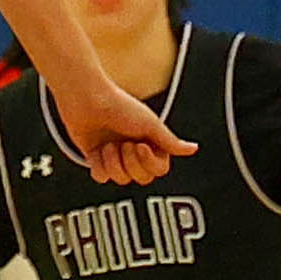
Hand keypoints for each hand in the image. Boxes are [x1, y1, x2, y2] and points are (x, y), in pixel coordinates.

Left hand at [44, 58, 188, 186]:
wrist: (86, 100)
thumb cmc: (119, 106)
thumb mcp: (150, 124)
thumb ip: (170, 142)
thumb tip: (194, 149)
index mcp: (150, 143)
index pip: (159, 170)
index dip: (149, 162)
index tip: (139, 144)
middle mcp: (134, 151)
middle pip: (141, 178)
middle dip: (130, 163)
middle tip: (123, 143)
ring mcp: (115, 156)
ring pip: (120, 179)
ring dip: (113, 162)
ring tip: (108, 144)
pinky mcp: (96, 158)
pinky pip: (101, 177)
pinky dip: (99, 165)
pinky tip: (96, 150)